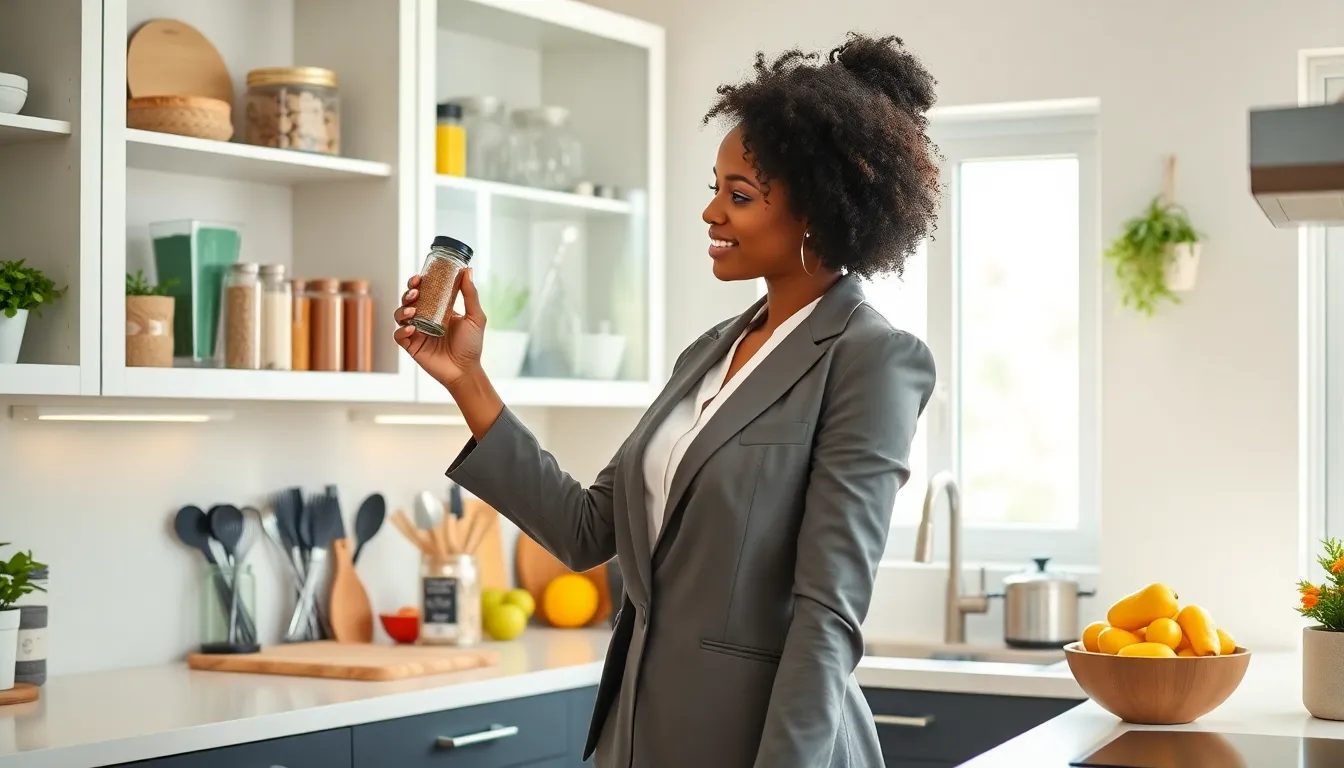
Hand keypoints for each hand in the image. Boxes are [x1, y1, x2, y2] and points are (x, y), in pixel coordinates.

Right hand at [393, 268, 485, 388]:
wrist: (465, 370)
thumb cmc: (471, 345)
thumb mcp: (475, 317)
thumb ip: (471, 294)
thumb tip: (467, 270)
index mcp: (438, 309)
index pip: (423, 291)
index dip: (417, 282)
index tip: (419, 278)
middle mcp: (425, 318)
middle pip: (408, 300)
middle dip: (408, 293)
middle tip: (415, 292)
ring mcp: (417, 332)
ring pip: (400, 315)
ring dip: (403, 310)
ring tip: (413, 311)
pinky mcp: (411, 346)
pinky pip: (399, 335)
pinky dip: (402, 330)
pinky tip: (412, 328)